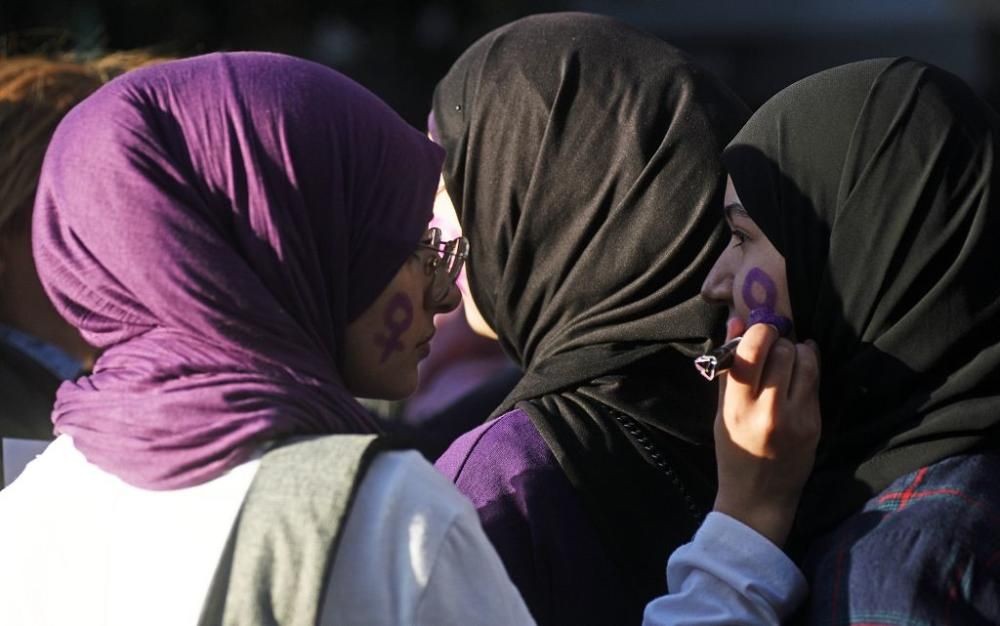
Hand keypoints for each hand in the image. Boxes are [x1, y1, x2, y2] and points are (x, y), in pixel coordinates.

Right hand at [712, 319, 820, 547]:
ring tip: (788, 356)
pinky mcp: (815, 423)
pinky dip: (808, 367)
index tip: (758, 329)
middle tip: (773, 344)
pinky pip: (815, 381)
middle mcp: (767, 411)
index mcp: (736, 408)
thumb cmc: (733, 452)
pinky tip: (801, 369)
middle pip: (782, 352)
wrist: (759, 497)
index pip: (750, 353)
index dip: (758, 331)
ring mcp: (795, 418)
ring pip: (805, 361)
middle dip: (778, 341)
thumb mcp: (721, 412)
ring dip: (797, 350)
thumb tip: (736, 322)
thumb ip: (729, 369)